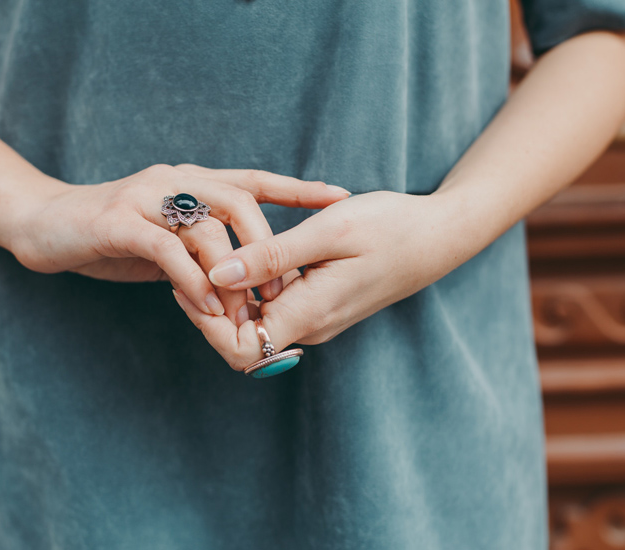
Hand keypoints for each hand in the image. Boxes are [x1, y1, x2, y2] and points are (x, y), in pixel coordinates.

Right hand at [9, 163, 350, 323]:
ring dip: (233, 274)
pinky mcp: (117, 222)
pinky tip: (207, 308)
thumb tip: (242, 281)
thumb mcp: (165, 238)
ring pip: (207, 227)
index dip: (298, 187)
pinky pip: (167, 250)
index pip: (254, 180)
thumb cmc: (110, 235)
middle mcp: (173, 181)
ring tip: (246, 313)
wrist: (42, 224)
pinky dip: (193, 281)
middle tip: (283, 292)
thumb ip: (200, 248)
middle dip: (270, 247)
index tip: (340, 196)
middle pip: (240, 201)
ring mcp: (145, 198)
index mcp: (190, 181)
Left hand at [172, 190, 465, 368]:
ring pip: (253, 320)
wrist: (437, 235)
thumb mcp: (328, 232)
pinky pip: (271, 306)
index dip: (206, 322)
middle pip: (240, 338)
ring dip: (226, 292)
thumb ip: (271, 256)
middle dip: (208, 305)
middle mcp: (309, 325)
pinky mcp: (317, 304)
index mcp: (309, 313)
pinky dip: (249, 284)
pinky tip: (242, 251)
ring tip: (207, 247)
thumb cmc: (389, 227)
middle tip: (189, 256)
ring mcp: (314, 317)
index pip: (240, 349)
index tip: (188, 279)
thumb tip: (216, 275)